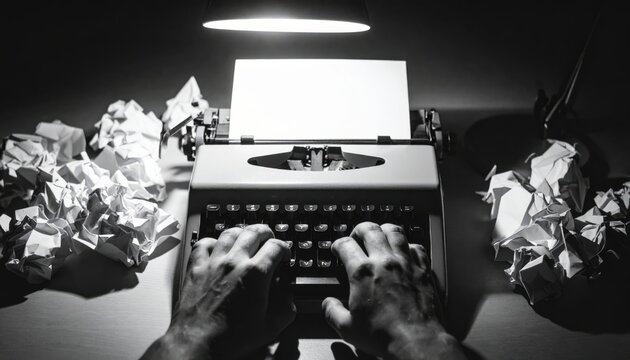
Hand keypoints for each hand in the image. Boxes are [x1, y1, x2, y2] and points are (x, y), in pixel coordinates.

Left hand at [142, 224, 294, 359]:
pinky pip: (203, 243)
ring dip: (242, 233)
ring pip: (230, 233)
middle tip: (269, 241)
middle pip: (254, 231)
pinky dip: (213, 242)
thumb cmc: (229, 338)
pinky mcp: (196, 268)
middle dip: (267, 233)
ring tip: (247, 239)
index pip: (277, 246)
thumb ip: (286, 309)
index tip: (284, 256)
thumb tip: (289, 299)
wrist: (197, 342)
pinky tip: (217, 248)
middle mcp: (234, 262)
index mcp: (256, 274)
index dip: (285, 249)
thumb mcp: (269, 328)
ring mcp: (213, 263)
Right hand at [323, 222, 464, 359]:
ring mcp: (405, 263)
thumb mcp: (347, 328)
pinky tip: (404, 250)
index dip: (338, 244)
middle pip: (370, 229)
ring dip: (384, 230)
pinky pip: (417, 246)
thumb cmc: (384, 335)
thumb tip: (327, 304)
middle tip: (356, 235)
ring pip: (395, 231)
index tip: (338, 248)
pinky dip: (408, 244)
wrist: (416, 341)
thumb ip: (332, 312)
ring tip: (380, 234)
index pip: (345, 244)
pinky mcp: (422, 269)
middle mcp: (384, 261)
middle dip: (359, 229)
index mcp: (362, 272)